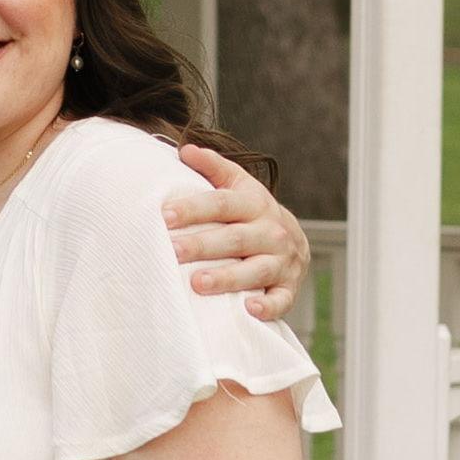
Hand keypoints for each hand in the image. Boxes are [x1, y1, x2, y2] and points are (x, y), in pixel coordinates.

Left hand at [161, 137, 312, 325]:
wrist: (294, 241)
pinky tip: (250, 310)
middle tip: (172, 251)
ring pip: (255, 270)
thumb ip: (213, 167)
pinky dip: (268, 306)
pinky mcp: (288, 287)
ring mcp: (281, 261)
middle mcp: (269, 231)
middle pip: (234, 238)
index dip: (193, 209)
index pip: (221, 203)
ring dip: (227, 278)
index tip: (165, 216)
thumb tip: (184, 149)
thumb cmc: (252, 213)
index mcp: (254, 204)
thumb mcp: (239, 185)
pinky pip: (281, 299)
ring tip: (197, 283)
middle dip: (202, 246)